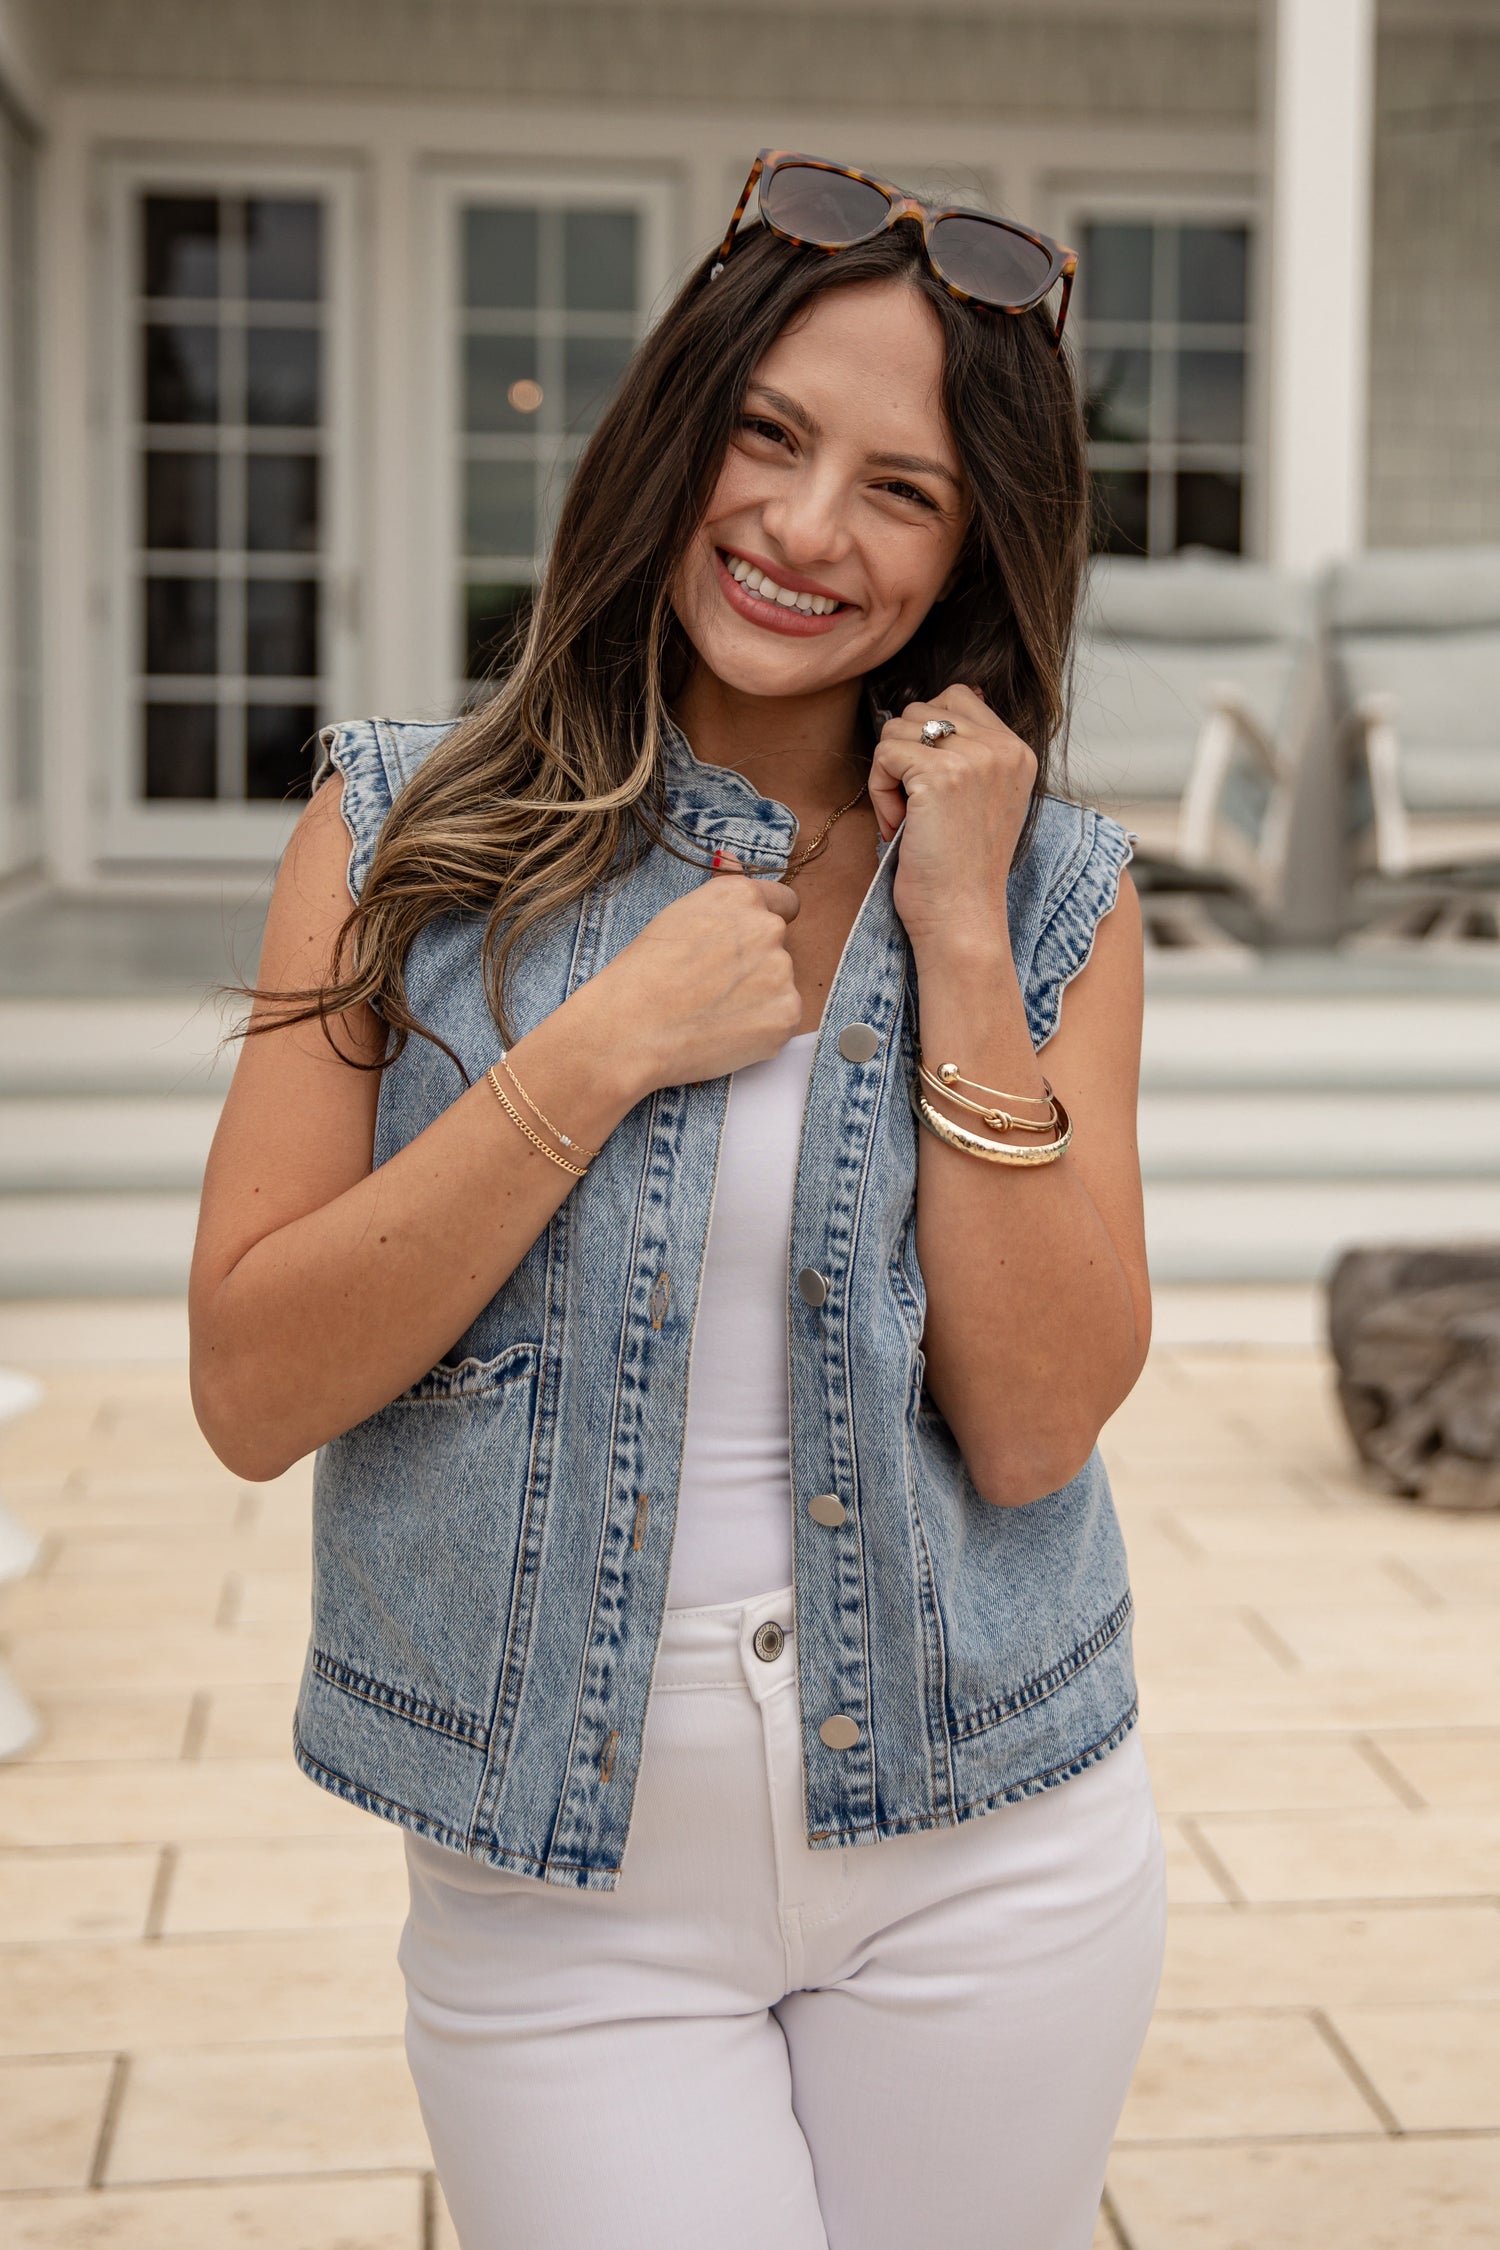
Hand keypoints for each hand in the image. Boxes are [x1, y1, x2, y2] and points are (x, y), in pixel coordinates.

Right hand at [583, 849, 802, 1096]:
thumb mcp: (678, 915)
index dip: (762, 925)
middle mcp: (768, 927)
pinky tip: (725, 1031)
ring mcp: (782, 972)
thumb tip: (730, 857)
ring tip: (714, 1012)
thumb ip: (719, 892)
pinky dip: (761, 1028)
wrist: (633, 1027)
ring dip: (759, 996)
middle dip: (756, 964)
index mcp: (742, 896)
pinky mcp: (787, 1013)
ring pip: (780, 984)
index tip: (747, 945)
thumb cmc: (644, 972)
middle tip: (713, 986)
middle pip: (778, 947)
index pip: (784, 903)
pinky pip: (782, 1018)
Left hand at [868, 684, 1035, 959]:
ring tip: (909, 819)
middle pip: (922, 709)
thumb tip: (950, 701)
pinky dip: (879, 792)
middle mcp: (1003, 748)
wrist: (962, 916)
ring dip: (889, 775)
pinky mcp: (940, 774)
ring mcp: (975, 758)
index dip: (928, 738)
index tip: (932, 790)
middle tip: (917, 808)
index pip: (958, 697)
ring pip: (897, 728)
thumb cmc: (962, 868)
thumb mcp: (983, 798)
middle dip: (905, 755)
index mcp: (1018, 751)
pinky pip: (884, 754)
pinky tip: (899, 825)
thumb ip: (972, 751)